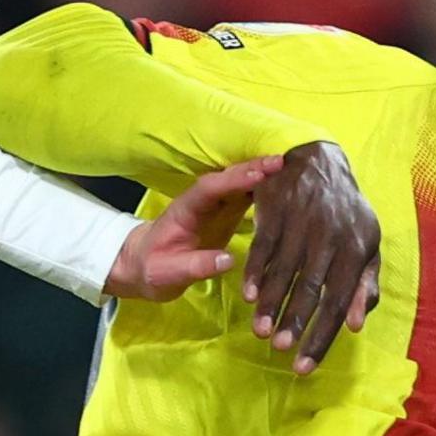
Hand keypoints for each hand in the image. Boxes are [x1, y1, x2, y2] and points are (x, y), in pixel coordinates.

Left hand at [107, 155, 272, 302]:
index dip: (234, 180)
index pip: (210, 189)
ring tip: (292, 170)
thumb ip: (196, 266)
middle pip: (228, 179)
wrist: (144, 266)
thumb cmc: (153, 269)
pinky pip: (247, 198)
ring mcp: (216, 206)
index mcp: (185, 210)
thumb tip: (228, 261)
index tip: (259, 175)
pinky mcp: (226, 214)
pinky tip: (285, 188)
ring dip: (264, 175)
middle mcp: (202, 202)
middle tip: (283, 162)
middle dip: (254, 169)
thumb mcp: (168, 274)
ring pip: (240, 185)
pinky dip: (265, 190)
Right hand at [242, 140, 380, 373]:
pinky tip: (248, 297)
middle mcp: (331, 235)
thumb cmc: (347, 214)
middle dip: (294, 323)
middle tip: (279, 350)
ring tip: (259, 331)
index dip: (322, 336)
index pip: (339, 302)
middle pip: (311, 289)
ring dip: (271, 304)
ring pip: (285, 271)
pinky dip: (255, 274)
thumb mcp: (367, 245)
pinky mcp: (277, 209)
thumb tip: (354, 326)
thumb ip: (365, 286)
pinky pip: (264, 247)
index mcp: (358, 248)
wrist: (320, 161)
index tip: (304, 365)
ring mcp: (302, 221)